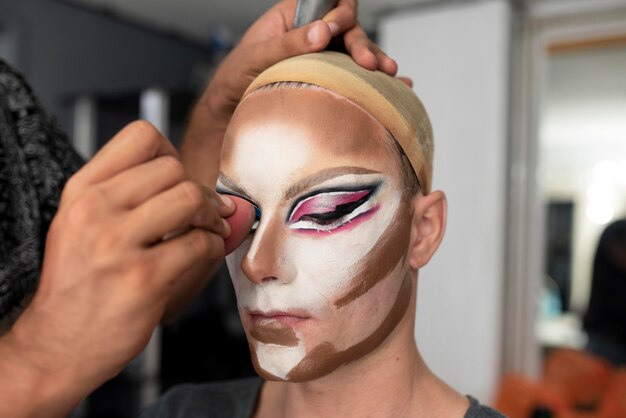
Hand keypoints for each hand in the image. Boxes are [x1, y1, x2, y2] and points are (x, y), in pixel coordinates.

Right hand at [0, 121, 248, 416]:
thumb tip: (199, 180)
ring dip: (210, 216)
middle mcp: (94, 210)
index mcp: (81, 190)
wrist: (57, 344)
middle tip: (204, 213)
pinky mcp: (143, 277)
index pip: (141, 136)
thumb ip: (129, 195)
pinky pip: (200, 243)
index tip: (178, 181)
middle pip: (173, 168)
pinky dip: (213, 246)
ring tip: (207, 232)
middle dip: (199, 191)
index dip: (171, 154)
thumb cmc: (79, 283)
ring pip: (190, 198)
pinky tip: (204, 254)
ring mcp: (117, 243)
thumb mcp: (83, 224)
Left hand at [181, 0, 401, 184]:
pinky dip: (377, 81)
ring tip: (389, 75)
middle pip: (350, 30)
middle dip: (363, 44)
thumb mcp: (257, 57)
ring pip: (358, 53)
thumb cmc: (236, 78)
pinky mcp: (330, 80)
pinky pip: (358, 76)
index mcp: (295, 17)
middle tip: (370, 64)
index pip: (330, 3)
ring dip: (375, 61)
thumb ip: (288, 43)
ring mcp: (324, 58)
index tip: (333, 32)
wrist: (230, 112)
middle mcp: (314, 34)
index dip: (339, 14)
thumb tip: (322, 31)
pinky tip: (398, 86)